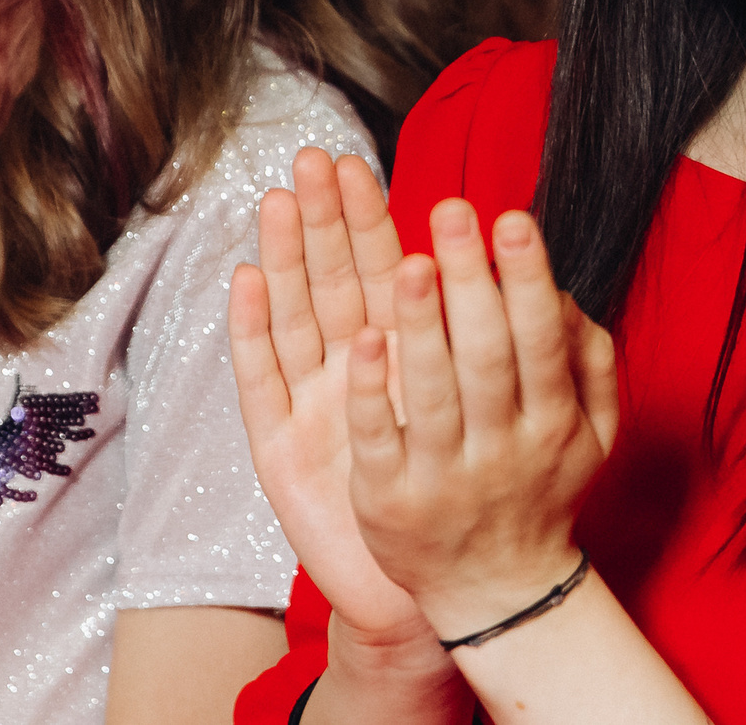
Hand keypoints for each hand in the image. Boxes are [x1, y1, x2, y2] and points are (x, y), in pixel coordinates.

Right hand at [230, 147, 424, 641]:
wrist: (438, 585)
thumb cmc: (454, 496)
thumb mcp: (468, 412)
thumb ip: (472, 348)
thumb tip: (499, 274)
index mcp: (396, 359)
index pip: (378, 274)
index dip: (367, 220)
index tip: (358, 163)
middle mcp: (347, 374)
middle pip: (331, 282)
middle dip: (321, 220)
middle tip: (313, 160)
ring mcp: (310, 406)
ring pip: (294, 317)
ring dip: (284, 258)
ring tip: (278, 200)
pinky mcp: (280, 449)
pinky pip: (264, 382)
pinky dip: (252, 330)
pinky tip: (245, 281)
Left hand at [346, 201, 617, 640]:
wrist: (497, 591)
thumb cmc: (539, 488)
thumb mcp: (591, 433)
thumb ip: (587, 360)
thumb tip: (563, 291)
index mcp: (551, 421)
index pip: (540, 340)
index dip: (527, 278)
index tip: (510, 218)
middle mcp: (501, 447)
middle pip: (487, 356)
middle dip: (471, 281)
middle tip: (452, 211)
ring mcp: (442, 475)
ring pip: (432, 393)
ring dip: (421, 326)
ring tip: (410, 262)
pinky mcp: (389, 499)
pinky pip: (378, 439)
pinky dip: (370, 391)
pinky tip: (361, 339)